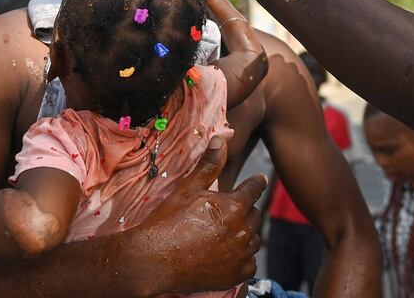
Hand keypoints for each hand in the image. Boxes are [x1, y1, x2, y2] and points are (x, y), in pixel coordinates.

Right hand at [132, 136, 266, 293]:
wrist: (154, 259)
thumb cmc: (169, 221)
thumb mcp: (189, 188)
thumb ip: (209, 164)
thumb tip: (221, 139)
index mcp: (235, 206)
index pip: (255, 188)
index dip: (256, 183)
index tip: (259, 180)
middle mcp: (243, 230)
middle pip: (256, 215)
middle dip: (246, 210)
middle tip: (232, 211)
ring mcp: (241, 255)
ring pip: (254, 239)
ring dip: (246, 233)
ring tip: (228, 232)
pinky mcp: (236, 275)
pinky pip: (250, 263)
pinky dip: (243, 258)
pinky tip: (229, 254)